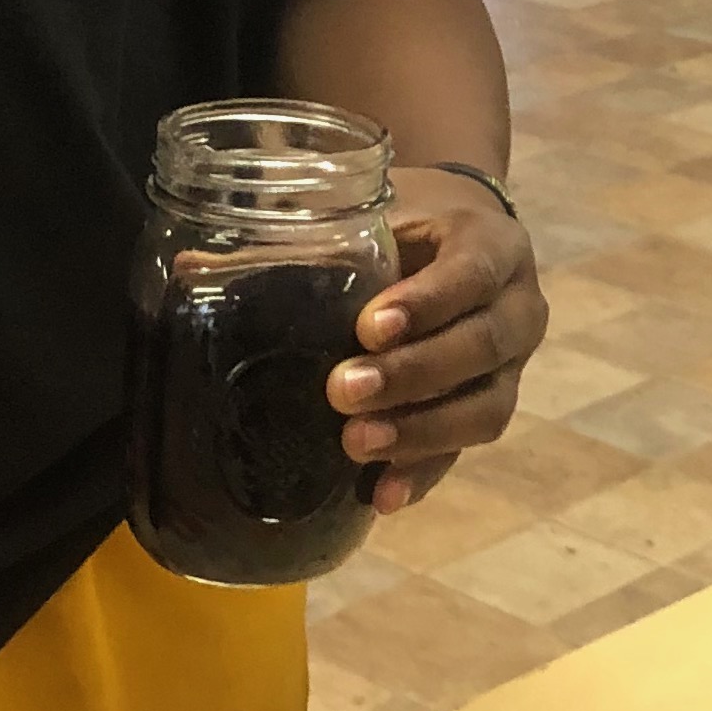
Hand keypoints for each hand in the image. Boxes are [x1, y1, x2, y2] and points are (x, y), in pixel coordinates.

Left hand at [324, 179, 546, 515]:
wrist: (458, 241)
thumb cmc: (409, 223)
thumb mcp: (374, 213)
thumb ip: (307, 240)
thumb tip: (193, 269)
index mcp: (493, 245)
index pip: (472, 273)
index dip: (428, 303)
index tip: (368, 327)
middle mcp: (518, 308)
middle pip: (482, 347)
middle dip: (413, 374)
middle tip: (343, 390)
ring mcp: (511, 368)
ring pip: (486, 408)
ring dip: (421, 433)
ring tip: (356, 446)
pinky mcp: (488, 409)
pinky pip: (465, 451)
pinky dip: (423, 473)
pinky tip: (381, 496)